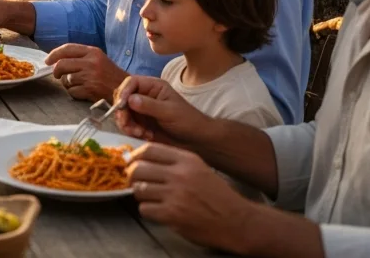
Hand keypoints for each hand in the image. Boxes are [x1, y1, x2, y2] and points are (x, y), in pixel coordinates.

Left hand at [46, 44, 128, 100]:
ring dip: (68, 84)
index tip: (47, 61)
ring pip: (66, 79)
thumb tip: (56, 61)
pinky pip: (72, 91)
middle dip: (56, 72)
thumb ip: (80, 57)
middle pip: (62, 64)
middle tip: (58, 76)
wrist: (126, 90)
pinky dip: (74, 93)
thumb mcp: (98, 59)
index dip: (54, 54)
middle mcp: (91, 62)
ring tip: (79, 84)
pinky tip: (83, 92)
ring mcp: (90, 76)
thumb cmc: (110, 75)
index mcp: (93, 51)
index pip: (67, 48)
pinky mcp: (90, 90)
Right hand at [114, 75, 213, 146]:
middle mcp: (145, 96)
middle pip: (123, 98)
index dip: (124, 92)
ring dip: (127, 124)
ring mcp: (142, 110)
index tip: (121, 105)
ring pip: (123, 113)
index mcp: (154, 87)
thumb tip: (129, 99)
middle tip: (128, 126)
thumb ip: (149, 105)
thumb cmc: (188, 121)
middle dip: (123, 113)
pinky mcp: (140, 123)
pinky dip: (132, 131)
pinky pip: (128, 125)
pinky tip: (145, 136)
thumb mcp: (169, 112)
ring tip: (140, 134)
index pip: (131, 82)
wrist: (196, 140)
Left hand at [126, 143, 253, 252]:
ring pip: (138, 189)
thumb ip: (174, 163)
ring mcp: (175, 194)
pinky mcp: (172, 214)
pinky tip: (159, 211)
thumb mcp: (199, 169)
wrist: (237, 221)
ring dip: (141, 195)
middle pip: (138, 168)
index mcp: (187, 159)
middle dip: (132, 177)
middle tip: (135, 183)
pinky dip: (148, 211)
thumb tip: (141, 160)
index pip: (148, 149)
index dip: (135, 156)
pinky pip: (145, 209)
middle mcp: (180, 174)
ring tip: (151, 198)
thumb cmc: (217, 196)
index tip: (132, 163)